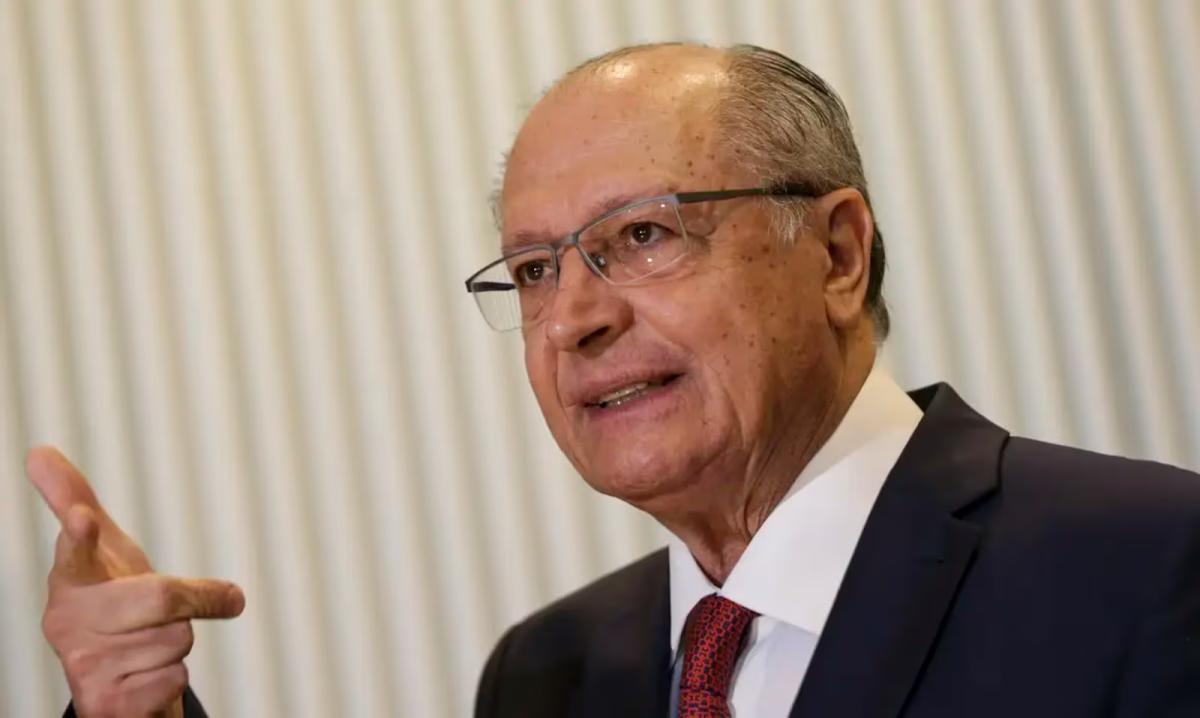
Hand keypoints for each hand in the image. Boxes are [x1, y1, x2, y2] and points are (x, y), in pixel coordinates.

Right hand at [27, 446, 244, 717]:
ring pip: (175, 640)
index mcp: (68, 582)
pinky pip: (173, 679)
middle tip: (204, 598)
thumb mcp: (102, 552)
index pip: (75, 555)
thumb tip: (38, 451)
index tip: (83, 519)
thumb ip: (75, 502)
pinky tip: (145, 678)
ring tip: (148, 645)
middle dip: (195, 598)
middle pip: (161, 599)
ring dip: (177, 642)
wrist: (117, 679)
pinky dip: (172, 677)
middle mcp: (68, 627)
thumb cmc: (112, 602)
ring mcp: (85, 668)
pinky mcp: (107, 706)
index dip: (80, 538)